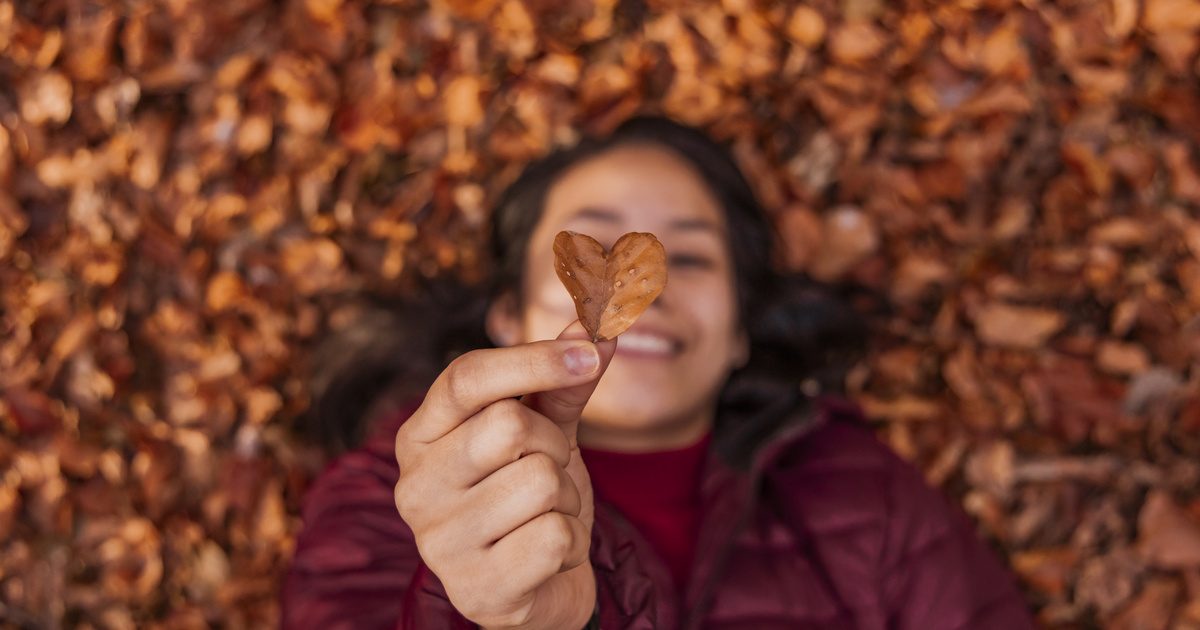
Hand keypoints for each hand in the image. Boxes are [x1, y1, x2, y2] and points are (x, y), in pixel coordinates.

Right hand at [394, 321, 615, 628]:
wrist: (536, 589)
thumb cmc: (529, 500)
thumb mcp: (544, 434)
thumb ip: (562, 384)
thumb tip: (596, 329)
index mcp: (419, 437)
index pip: (465, 377)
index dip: (533, 359)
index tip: (588, 354)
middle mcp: (414, 486)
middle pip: (508, 425)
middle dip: (553, 444)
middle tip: (551, 467)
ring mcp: (439, 542)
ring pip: (540, 481)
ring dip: (565, 498)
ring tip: (546, 514)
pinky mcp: (476, 589)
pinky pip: (553, 537)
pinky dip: (570, 541)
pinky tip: (548, 553)